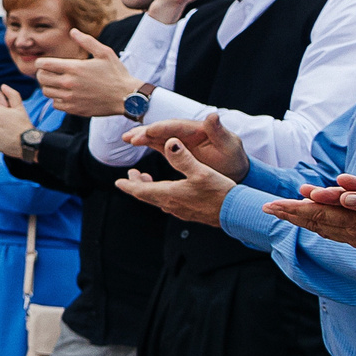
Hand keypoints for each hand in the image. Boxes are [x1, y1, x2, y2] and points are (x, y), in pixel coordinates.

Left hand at [34, 28, 140, 118]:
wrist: (127, 97)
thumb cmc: (116, 74)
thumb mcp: (105, 53)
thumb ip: (87, 41)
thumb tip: (72, 31)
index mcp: (74, 68)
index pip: (43, 65)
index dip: (40, 63)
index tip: (43, 63)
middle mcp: (69, 83)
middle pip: (41, 78)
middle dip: (42, 73)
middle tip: (49, 72)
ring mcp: (70, 97)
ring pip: (46, 92)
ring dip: (49, 86)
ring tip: (57, 83)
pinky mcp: (73, 109)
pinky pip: (55, 104)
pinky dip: (57, 99)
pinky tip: (65, 94)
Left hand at [117, 134, 236, 224]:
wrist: (237, 213)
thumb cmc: (220, 192)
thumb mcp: (201, 171)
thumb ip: (183, 157)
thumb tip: (169, 142)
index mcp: (169, 194)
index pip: (141, 190)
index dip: (128, 184)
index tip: (118, 181)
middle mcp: (172, 204)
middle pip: (147, 195)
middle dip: (137, 184)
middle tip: (132, 173)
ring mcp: (181, 210)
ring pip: (158, 199)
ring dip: (150, 189)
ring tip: (148, 179)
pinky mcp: (191, 212)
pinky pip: (170, 203)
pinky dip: (163, 194)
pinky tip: (171, 190)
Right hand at [123, 111, 248, 179]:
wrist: (234, 172)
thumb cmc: (233, 160)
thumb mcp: (229, 146)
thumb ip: (218, 131)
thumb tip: (212, 115)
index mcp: (200, 129)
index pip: (178, 126)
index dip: (163, 128)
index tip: (149, 131)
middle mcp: (188, 132)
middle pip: (164, 129)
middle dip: (147, 132)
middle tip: (131, 138)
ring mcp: (180, 140)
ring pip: (158, 135)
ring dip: (142, 136)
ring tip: (126, 138)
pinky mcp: (175, 149)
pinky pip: (157, 143)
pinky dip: (145, 142)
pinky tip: (132, 141)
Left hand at [262, 176, 355, 265]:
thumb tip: (341, 189)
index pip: (324, 212)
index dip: (297, 208)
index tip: (274, 203)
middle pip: (320, 222)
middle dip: (292, 214)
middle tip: (266, 207)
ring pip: (329, 230)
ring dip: (304, 221)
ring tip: (281, 212)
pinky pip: (342, 235)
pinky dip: (324, 228)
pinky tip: (313, 224)